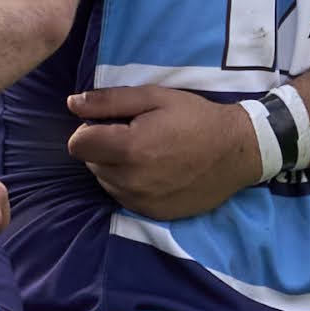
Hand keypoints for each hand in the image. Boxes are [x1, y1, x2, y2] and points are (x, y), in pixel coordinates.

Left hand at [65, 85, 268, 219]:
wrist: (237, 151)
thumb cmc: (196, 118)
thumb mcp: (155, 97)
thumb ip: (110, 101)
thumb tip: (72, 104)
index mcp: (129, 148)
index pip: (77, 144)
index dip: (89, 130)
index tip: (110, 123)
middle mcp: (131, 180)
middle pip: (90, 163)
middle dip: (103, 148)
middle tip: (134, 136)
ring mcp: (142, 201)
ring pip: (105, 182)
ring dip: (114, 167)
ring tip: (146, 153)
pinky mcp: (153, 213)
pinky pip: (123, 198)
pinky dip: (129, 184)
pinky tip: (153, 171)